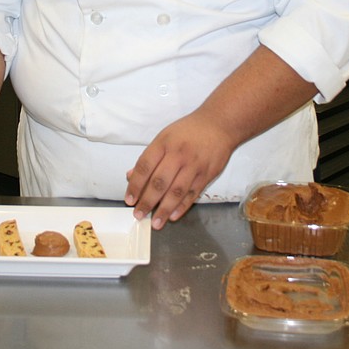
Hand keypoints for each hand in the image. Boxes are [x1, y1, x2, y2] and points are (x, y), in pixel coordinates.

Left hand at [124, 112, 235, 228]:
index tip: (129, 199)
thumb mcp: (164, 137)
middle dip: (147, 201)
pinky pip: (192, 194)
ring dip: (164, 210)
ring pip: (176, 191)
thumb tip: (131, 177)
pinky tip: (173, 216)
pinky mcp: (207, 174)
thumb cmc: (188, 131)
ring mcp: (194, 165)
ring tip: (156, 223)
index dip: (135, 185)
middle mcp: (178, 155)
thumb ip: (149, 157)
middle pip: (159, 182)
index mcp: (163, 143)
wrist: (219, 124)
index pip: (145, 167)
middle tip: (139, 214)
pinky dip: (182, 207)